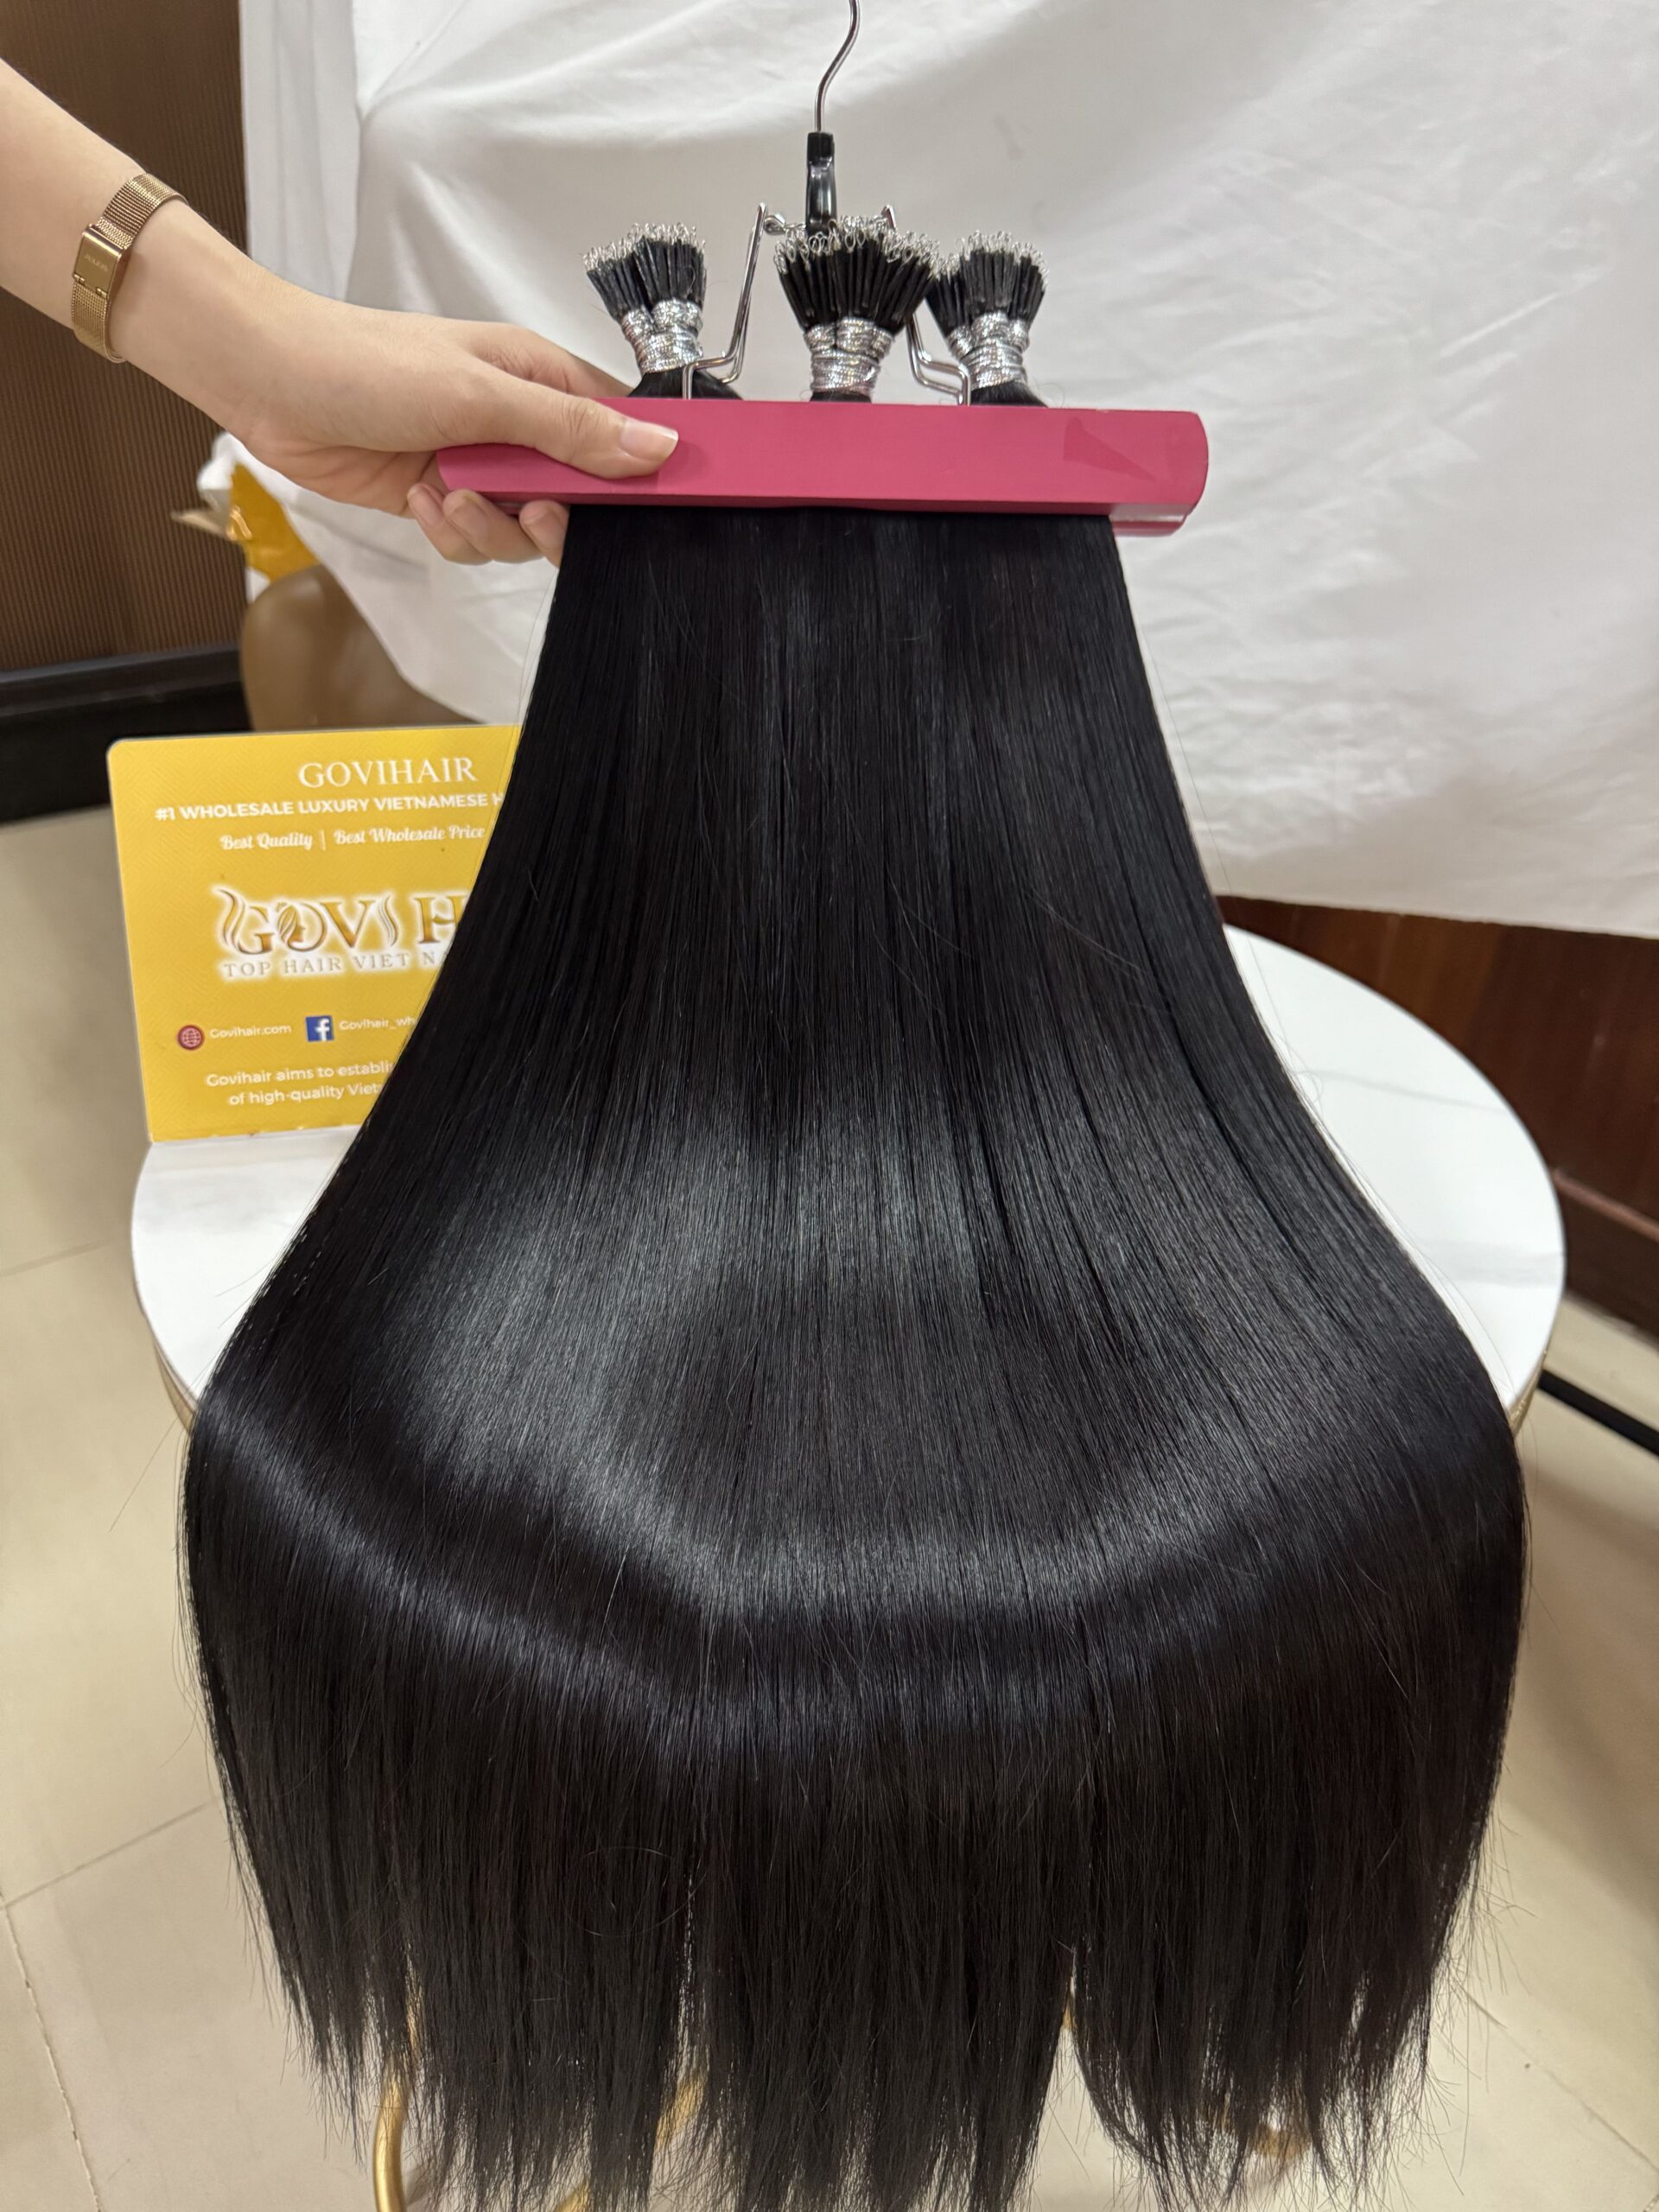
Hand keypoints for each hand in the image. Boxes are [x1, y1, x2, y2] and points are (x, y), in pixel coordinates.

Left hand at [111, 217, 672, 566]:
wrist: (271, 383)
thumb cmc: (369, 363)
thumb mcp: (482, 395)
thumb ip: (571, 429)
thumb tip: (658, 448)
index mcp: (542, 380)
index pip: (619, 432)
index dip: (636, 473)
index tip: (642, 507)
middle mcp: (519, 426)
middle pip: (578, 498)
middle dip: (553, 518)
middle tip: (526, 511)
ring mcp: (480, 466)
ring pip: (524, 532)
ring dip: (489, 527)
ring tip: (448, 495)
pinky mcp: (441, 499)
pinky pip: (474, 541)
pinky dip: (450, 532)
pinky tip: (418, 499)